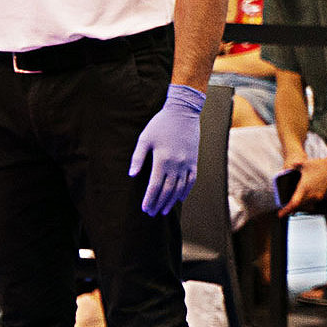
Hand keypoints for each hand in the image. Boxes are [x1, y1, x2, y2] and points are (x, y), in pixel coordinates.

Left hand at [127, 83, 205, 215]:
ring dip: (171, 201)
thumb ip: (137, 158)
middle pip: (167, 190)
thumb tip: (132, 175)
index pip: (155, 186)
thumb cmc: (159, 125)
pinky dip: (186, 191)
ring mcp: (187, 163)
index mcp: (162, 159)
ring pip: (180, 187)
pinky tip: (180, 199)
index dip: (150, 199)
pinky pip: (192, 180)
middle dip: (159, 203)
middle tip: (152, 213)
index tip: (144, 209)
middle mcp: (176, 164)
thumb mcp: (144, 139)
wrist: (183, 112)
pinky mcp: (194, 160)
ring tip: (164, 211)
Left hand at [281, 153, 326, 215]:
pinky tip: (302, 201)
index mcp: (304, 187)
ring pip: (306, 206)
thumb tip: (288, 166)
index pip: (294, 203)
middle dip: (291, 209)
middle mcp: (312, 194)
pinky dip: (306, 204)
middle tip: (284, 211)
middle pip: (299, 207)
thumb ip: (294, 166)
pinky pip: (312, 203)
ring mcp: (318, 195)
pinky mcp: (323, 195)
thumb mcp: (304, 164)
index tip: (280, 214)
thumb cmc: (319, 164)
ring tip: (292, 207)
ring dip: (299, 207)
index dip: (286, 210)